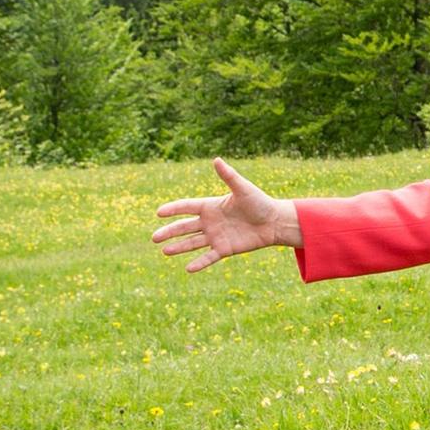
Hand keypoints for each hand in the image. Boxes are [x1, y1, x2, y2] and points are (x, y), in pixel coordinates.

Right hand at [151, 158, 300, 272]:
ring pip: (192, 243)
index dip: (173, 209)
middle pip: (184, 227)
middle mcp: (210, 222)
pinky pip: (209, 257)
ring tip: (164, 251)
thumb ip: (229, 176)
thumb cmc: (260, 202)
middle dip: (169, 232)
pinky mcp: (225, 249)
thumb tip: (216, 160)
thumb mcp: (243, 189)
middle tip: (154, 237)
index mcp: (211, 206)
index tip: (159, 212)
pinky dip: (199, 263)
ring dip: (179, 247)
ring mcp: (216, 236)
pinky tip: (188, 269)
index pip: (187, 207)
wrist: (275, 222)